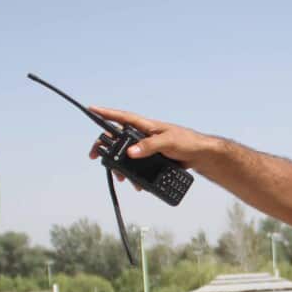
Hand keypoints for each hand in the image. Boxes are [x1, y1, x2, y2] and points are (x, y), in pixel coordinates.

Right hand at [87, 107, 214, 182]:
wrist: (199, 155)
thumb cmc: (186, 142)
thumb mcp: (168, 142)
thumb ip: (149, 145)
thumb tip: (131, 152)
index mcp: (146, 126)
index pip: (122, 118)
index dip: (106, 113)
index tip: (92, 109)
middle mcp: (143, 135)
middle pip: (118, 139)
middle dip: (106, 148)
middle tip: (95, 156)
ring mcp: (146, 147)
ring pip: (126, 155)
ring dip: (120, 166)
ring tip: (120, 177)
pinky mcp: (151, 159)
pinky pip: (137, 166)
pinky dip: (133, 174)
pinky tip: (134, 183)